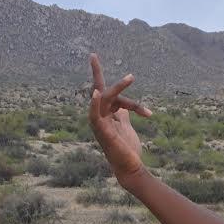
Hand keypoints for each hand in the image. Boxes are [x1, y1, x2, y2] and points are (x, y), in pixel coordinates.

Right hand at [88, 53, 151, 179]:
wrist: (130, 168)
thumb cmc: (127, 150)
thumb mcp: (126, 127)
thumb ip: (123, 115)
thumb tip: (124, 106)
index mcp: (106, 115)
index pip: (106, 93)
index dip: (103, 79)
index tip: (98, 62)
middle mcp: (100, 117)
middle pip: (103, 93)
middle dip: (96, 73)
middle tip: (92, 56)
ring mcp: (100, 125)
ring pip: (105, 100)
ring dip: (118, 88)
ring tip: (131, 78)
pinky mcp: (102, 133)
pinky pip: (95, 116)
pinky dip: (94, 105)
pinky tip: (96, 93)